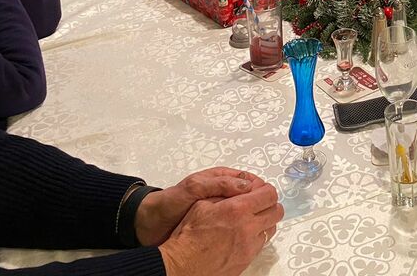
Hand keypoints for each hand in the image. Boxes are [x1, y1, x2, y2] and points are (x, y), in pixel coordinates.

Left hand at [135, 168, 266, 246]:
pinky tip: (245, 237)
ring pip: (245, 213)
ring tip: (258, 228)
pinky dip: (241, 230)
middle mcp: (224, 193)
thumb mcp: (193, 189)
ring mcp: (220, 210)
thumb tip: (247, 186)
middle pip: (251, 197)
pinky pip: (234, 226)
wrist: (149, 224)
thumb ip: (218, 184)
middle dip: (260, 205)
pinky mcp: (215, 225)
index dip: (260, 189)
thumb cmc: (169, 202)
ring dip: (252, 219)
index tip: (267, 199)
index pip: (250, 180)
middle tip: (266, 216)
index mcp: (221, 179)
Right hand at [158, 183, 282, 275]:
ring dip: (265, 222)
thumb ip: (225, 193)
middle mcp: (248, 228)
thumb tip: (242, 187)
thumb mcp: (202, 204)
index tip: (262, 190)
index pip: (269, 195)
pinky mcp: (247, 260)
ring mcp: (249, 246)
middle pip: (276, 212)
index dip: (267, 190)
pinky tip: (243, 235)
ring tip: (251, 220)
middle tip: (260, 204)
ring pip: (271, 229)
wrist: (181, 265)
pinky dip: (256, 237)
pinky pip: (261, 245)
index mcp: (237, 209)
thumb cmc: (188, 237)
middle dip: (270, 205)